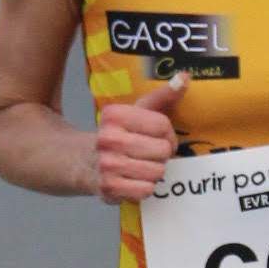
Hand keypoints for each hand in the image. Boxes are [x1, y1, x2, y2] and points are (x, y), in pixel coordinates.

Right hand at [94, 69, 186, 199]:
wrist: (83, 163)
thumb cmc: (119, 135)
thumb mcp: (136, 112)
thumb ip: (163, 96)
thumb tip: (185, 77)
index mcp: (114, 115)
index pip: (162, 124)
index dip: (167, 134)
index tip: (158, 138)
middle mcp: (108, 138)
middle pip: (162, 150)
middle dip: (161, 155)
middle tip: (148, 155)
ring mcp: (107, 164)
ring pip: (157, 172)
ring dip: (154, 172)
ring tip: (141, 167)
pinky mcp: (108, 188)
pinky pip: (146, 190)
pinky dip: (144, 188)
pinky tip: (134, 180)